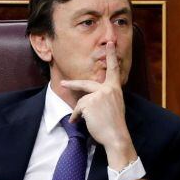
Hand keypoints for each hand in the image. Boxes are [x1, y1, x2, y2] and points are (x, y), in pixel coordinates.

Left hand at [60, 42, 137, 170]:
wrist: (117, 137)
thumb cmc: (115, 125)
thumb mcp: (114, 106)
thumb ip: (105, 97)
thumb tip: (89, 100)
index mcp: (115, 89)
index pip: (114, 69)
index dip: (111, 55)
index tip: (111, 42)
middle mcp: (107, 89)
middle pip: (85, 84)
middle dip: (72, 85)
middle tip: (62, 84)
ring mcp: (98, 95)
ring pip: (82, 101)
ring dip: (79, 113)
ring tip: (82, 121)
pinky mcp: (90, 103)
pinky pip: (78, 109)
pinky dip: (77, 117)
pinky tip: (79, 123)